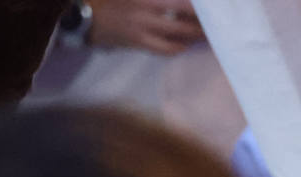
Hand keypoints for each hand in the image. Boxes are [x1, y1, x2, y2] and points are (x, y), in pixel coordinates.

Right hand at [89, 0, 204, 54]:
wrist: (85, 16)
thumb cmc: (112, 1)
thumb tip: (186, 3)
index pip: (180, 1)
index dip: (198, 5)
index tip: (212, 6)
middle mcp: (145, 7)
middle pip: (185, 13)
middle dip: (202, 18)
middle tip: (215, 20)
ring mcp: (142, 25)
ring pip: (179, 32)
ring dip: (196, 34)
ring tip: (206, 34)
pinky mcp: (139, 42)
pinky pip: (166, 48)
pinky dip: (179, 47)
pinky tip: (186, 44)